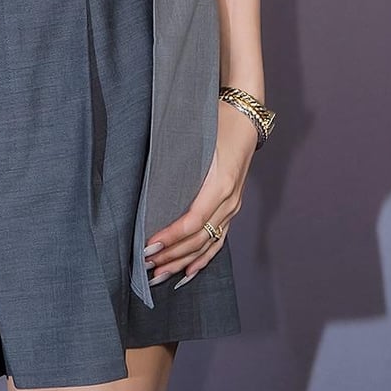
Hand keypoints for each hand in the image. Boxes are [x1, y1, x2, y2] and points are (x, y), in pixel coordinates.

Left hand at [142, 98, 259, 285]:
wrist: (245, 116)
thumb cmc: (217, 123)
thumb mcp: (197, 140)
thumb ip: (177, 163)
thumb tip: (149, 186)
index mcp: (220, 185)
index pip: (192, 222)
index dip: (170, 237)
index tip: (148, 245)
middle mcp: (229, 201)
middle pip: (199, 239)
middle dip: (171, 255)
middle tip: (146, 265)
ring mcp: (233, 207)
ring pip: (208, 244)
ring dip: (183, 262)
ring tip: (160, 275)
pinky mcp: (232, 208)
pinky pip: (219, 240)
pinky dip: (203, 259)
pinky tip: (189, 272)